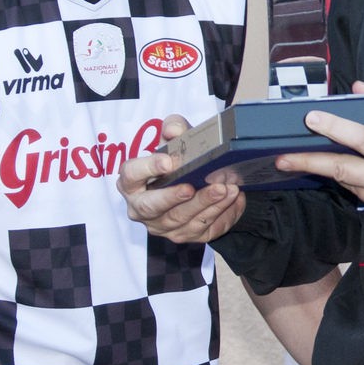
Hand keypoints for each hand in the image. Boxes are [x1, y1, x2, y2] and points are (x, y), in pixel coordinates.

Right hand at [117, 115, 245, 243]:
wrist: (199, 181)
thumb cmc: (180, 160)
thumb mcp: (177, 141)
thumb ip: (174, 129)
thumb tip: (173, 129)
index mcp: (133, 182)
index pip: (130, 175)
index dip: (147, 168)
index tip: (169, 162)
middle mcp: (143, 208)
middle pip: (152, 207)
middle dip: (174, 197)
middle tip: (192, 186)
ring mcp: (164, 226)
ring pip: (182, 219)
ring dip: (205, 203)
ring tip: (225, 187)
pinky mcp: (187, 235)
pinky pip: (204, 228)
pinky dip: (221, 212)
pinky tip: (232, 198)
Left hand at [277, 82, 363, 229]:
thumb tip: (360, 88)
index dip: (336, 128)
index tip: (310, 118)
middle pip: (343, 171)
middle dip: (308, 162)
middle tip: (281, 157)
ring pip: (348, 185)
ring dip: (324, 172)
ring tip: (297, 161)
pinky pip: (360, 197)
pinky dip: (348, 183)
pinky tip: (335, 174)